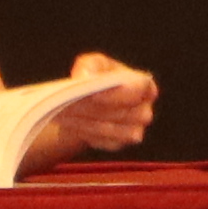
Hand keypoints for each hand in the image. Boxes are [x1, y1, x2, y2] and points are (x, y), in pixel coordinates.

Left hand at [39, 53, 154, 160]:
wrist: (89, 106)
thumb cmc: (97, 79)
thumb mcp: (93, 64)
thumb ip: (90, 65)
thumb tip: (84, 77)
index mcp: (144, 86)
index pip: (140, 90)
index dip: (118, 94)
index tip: (94, 94)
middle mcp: (144, 111)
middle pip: (123, 113)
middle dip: (93, 109)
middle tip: (68, 105)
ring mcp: (134, 131)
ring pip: (111, 129)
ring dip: (85, 122)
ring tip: (62, 114)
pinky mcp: (119, 144)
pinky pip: (103, 141)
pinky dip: (85, 133)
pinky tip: (69, 124)